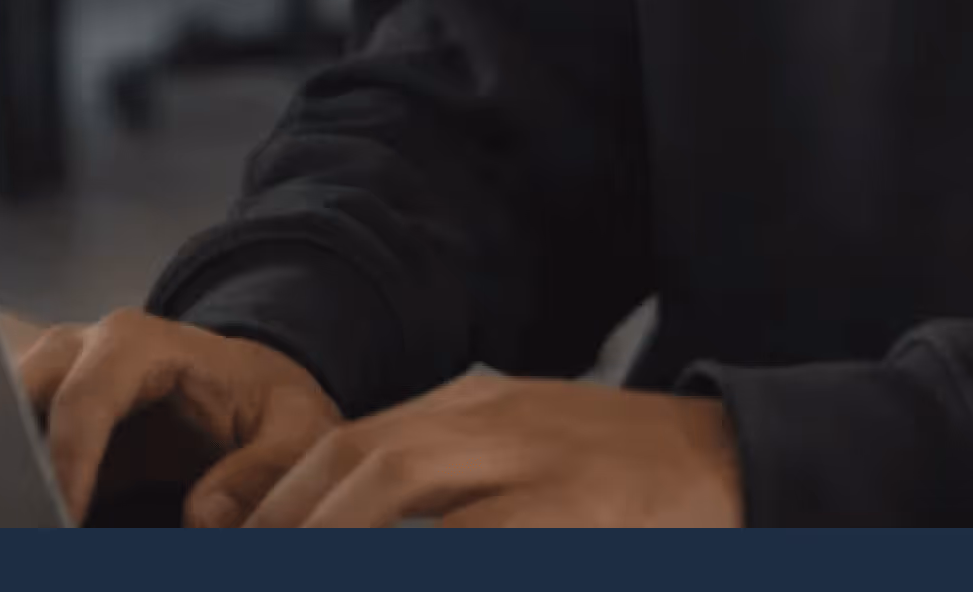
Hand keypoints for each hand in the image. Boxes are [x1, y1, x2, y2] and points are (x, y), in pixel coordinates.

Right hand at [8, 306, 341, 526]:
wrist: (253, 394)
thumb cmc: (270, 407)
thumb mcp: (298, 429)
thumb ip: (264, 469)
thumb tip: (203, 518)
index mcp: (138, 344)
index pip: (83, 399)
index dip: (66, 463)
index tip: (62, 522)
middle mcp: (82, 352)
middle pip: (15, 396)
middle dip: (8, 458)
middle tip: (20, 520)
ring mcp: (55, 384)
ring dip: (3, 472)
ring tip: (17, 522)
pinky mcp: (47, 425)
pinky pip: (7, 449)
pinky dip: (9, 485)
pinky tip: (23, 522)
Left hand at [243, 373, 744, 527]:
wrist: (736, 461)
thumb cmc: (624, 477)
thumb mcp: (526, 450)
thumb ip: (449, 481)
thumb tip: (351, 519)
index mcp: (477, 408)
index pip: (355, 442)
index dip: (284, 498)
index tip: (236, 544)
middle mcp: (495, 423)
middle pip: (367, 462)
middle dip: (295, 523)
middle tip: (249, 562)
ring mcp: (534, 465)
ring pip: (405, 486)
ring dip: (338, 534)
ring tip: (298, 564)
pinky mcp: (569, 513)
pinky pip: (473, 536)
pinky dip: (420, 548)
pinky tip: (401, 562)